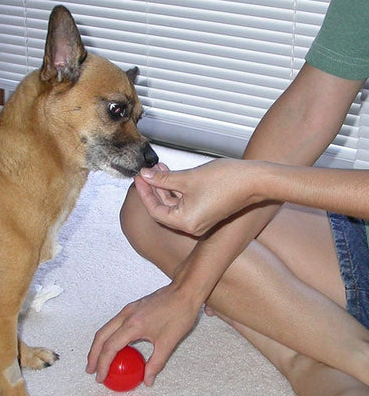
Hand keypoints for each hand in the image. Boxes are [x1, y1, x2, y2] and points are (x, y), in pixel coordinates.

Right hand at [86, 282, 201, 386]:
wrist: (185, 291)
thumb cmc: (179, 313)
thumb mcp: (168, 342)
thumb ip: (156, 363)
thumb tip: (147, 380)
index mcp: (133, 325)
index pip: (110, 347)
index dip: (103, 364)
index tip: (100, 377)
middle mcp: (126, 315)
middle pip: (101, 336)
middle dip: (93, 355)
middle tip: (91, 370)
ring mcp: (128, 309)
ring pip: (106, 328)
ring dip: (99, 345)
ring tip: (98, 360)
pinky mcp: (132, 307)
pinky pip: (114, 323)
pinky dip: (108, 336)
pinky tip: (114, 346)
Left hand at [134, 159, 261, 235]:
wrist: (255, 180)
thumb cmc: (225, 180)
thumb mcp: (188, 178)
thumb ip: (164, 179)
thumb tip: (146, 176)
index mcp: (185, 223)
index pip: (155, 210)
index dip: (145, 192)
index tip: (139, 178)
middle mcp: (192, 226)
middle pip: (164, 208)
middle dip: (155, 188)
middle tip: (147, 172)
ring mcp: (200, 221)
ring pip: (175, 204)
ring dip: (166, 187)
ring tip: (160, 169)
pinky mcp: (207, 213)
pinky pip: (186, 203)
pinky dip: (178, 190)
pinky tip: (173, 174)